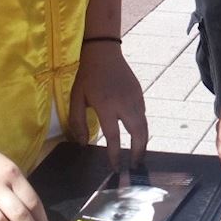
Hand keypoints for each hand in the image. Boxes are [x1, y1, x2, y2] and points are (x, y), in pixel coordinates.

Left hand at [67, 41, 148, 168]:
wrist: (104, 53)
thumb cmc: (87, 77)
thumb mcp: (76, 99)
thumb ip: (78, 122)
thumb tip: (83, 144)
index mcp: (107, 107)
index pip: (114, 137)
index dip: (115, 155)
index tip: (116, 167)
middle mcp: (124, 104)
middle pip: (138, 133)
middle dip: (138, 152)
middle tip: (136, 165)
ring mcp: (135, 99)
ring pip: (144, 125)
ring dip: (143, 141)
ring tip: (139, 154)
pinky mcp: (139, 94)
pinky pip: (143, 115)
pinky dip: (142, 127)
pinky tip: (137, 134)